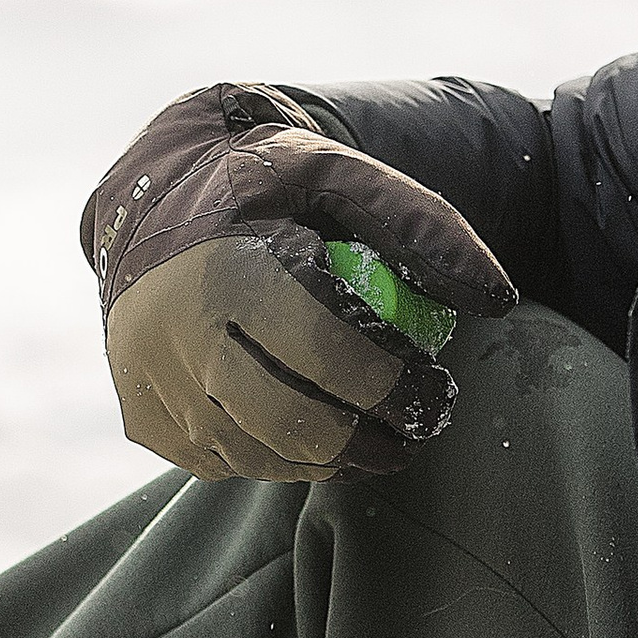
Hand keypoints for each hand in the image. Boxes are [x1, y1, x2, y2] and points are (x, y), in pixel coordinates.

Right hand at [80, 83, 513, 482]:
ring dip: (326, 458)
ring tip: (370, 438)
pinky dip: (274, 457)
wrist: (150, 199)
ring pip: (254, 453)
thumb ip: (422, 225)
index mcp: (227, 264)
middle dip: (368, 440)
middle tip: (412, 435)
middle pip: (290, 419)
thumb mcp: (341, 176)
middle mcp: (172, 329)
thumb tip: (496, 299)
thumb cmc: (267, 188)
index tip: (438, 392)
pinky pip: (221, 461)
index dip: (396, 387)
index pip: (328, 351)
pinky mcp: (140, 415)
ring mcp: (150, 381)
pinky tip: (308, 432)